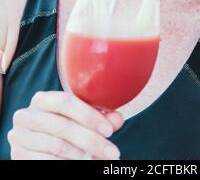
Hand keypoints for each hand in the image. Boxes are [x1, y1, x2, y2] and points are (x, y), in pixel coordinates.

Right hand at [8, 91, 123, 159]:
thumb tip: (118, 119)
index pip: (65, 101)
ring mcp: (19, 136)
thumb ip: (100, 118)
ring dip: (81, 154)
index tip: (109, 130)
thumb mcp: (81, 119)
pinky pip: (46, 161)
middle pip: (62, 126)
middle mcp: (26, 115)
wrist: (37, 147)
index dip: (89, 115)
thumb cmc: (63, 127)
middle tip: (111, 152)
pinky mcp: (18, 155)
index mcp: (42, 99)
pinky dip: (67, 164)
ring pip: (56, 146)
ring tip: (97, 159)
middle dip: (91, 140)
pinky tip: (81, 164)